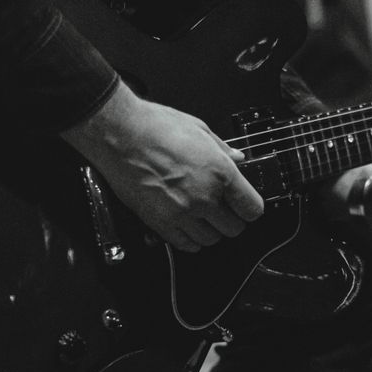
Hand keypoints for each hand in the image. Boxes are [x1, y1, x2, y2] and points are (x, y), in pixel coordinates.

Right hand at [63, 82, 263, 252]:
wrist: (119, 134)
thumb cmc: (155, 126)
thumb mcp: (198, 128)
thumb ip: (222, 148)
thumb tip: (237, 157)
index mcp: (220, 173)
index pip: (252, 209)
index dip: (250, 207)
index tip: (245, 205)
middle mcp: (204, 197)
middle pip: (234, 229)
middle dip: (231, 219)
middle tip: (222, 208)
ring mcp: (182, 213)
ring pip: (211, 240)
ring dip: (210, 230)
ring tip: (202, 215)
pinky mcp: (160, 223)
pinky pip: (186, 245)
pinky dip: (190, 239)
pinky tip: (187, 224)